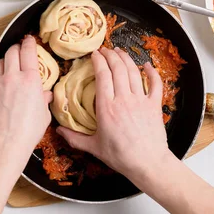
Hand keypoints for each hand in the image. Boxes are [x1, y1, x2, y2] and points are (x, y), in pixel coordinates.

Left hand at [0, 36, 51, 162]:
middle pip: (12, 52)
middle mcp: (13, 78)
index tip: (30, 40)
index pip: (28, 53)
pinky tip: (2, 81)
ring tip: (9, 63)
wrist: (6, 144)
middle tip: (20, 49)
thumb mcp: (44, 114)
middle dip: (16, 48)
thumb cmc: (28, 131)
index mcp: (30, 80)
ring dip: (5, 59)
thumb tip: (45, 95)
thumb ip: (43, 100)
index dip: (29, 43)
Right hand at [56, 47, 169, 178]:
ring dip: (126, 59)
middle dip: (110, 55)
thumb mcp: (94, 147)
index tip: (94, 54)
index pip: (102, 75)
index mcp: (107, 107)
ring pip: (133, 72)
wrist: (147, 163)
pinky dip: (151, 72)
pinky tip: (146, 65)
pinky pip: (155, 83)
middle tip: (105, 50)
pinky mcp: (154, 105)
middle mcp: (124, 99)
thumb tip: (58, 131)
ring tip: (119, 51)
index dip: (98, 61)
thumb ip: (75, 138)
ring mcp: (141, 100)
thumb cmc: (120, 156)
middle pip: (117, 69)